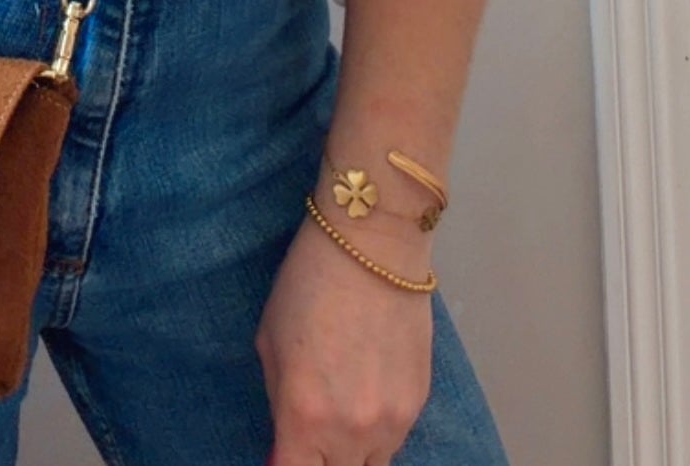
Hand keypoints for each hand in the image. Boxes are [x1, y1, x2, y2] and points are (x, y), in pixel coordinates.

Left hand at [256, 210, 432, 465]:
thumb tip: (285, 445)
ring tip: (341, 403)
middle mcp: (351, 430)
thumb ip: (279, 403)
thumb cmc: (308, 284)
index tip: (285, 453)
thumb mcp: (270, 342)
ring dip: (353, 449)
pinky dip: (378, 426)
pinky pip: (395, 436)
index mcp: (305, 416)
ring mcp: (392, 420)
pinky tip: (367, 384)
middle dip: (322, 459)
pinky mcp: (419, 402)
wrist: (372, 245)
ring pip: (372, 462)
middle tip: (312, 431)